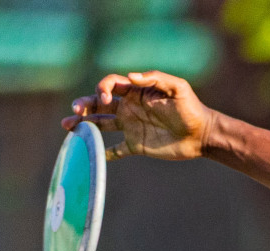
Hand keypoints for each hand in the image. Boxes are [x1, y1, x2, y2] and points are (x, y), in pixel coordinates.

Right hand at [61, 71, 217, 161]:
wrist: (202, 135)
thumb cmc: (191, 109)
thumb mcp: (178, 88)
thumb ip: (155, 78)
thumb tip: (130, 76)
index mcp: (136, 92)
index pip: (110, 85)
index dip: (102, 89)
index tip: (106, 100)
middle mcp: (129, 108)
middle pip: (99, 103)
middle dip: (84, 105)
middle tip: (74, 111)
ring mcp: (131, 127)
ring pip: (101, 124)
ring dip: (84, 124)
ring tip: (67, 126)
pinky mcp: (136, 145)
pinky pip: (115, 150)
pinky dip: (102, 153)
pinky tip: (89, 155)